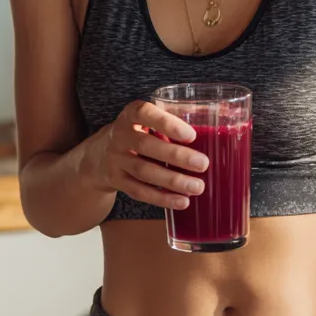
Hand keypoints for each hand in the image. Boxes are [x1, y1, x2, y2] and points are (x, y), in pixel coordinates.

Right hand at [82, 100, 208, 209]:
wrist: (99, 155)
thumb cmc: (138, 133)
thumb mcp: (146, 121)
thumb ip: (172, 122)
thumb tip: (217, 131)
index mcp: (130, 115)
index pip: (144, 113)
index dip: (167, 124)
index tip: (191, 135)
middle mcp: (119, 135)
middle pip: (146, 146)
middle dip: (177, 156)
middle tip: (203, 164)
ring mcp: (115, 160)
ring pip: (144, 171)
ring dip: (173, 181)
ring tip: (198, 187)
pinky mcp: (116, 181)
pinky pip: (139, 191)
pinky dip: (162, 199)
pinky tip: (182, 202)